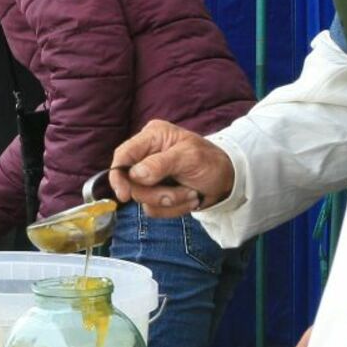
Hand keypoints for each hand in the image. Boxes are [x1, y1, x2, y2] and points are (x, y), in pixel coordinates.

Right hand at [109, 120, 234, 218]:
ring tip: (191, 193)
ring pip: (142, 199)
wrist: (227, 180)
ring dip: (170, 201)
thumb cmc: (210, 161)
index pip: (123, 155)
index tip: (124, 195)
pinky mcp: (154, 193)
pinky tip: (188, 198)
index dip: (118, 176)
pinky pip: (152, 209)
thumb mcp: (189, 157)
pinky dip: (173, 209)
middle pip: (131, 182)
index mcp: (151, 137)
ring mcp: (149, 177)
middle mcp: (146, 155)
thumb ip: (160, 164)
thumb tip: (135, 175)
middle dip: (157, 193)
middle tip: (182, 192)